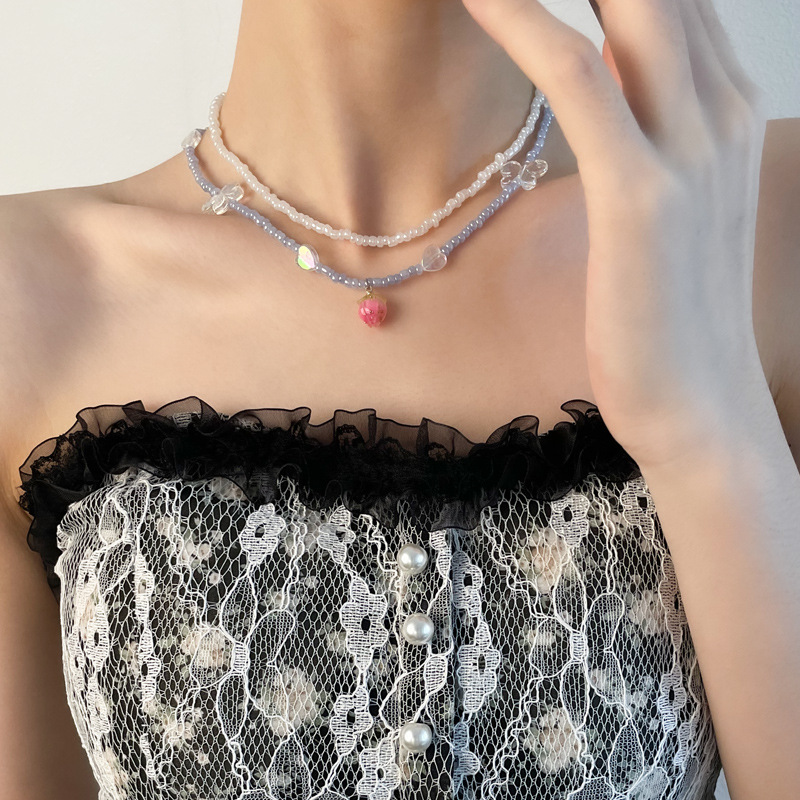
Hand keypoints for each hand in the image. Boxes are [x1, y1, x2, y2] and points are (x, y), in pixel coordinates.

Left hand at [461, 0, 768, 468]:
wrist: (699, 409)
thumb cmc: (666, 318)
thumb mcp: (662, 214)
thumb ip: (644, 146)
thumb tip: (601, 108)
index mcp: (722, 113)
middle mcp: (719, 112)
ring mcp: (689, 151)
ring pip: (631, 4)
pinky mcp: (642, 197)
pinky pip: (580, 81)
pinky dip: (525, 22)